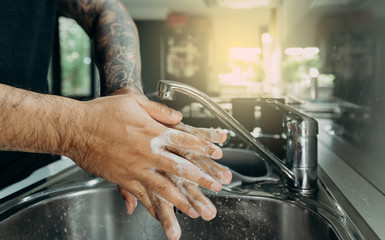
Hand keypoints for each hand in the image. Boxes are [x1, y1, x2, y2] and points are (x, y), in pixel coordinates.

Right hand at [66, 94, 228, 219]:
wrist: (75, 127)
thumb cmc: (102, 111)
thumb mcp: (134, 100)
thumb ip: (159, 110)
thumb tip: (177, 116)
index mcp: (153, 132)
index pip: (186, 140)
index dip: (204, 147)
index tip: (218, 154)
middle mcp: (147, 152)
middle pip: (180, 167)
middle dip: (201, 179)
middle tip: (216, 187)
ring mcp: (135, 168)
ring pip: (163, 187)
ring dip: (182, 200)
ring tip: (196, 210)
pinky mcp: (122, 178)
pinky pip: (141, 195)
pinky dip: (152, 206)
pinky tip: (161, 214)